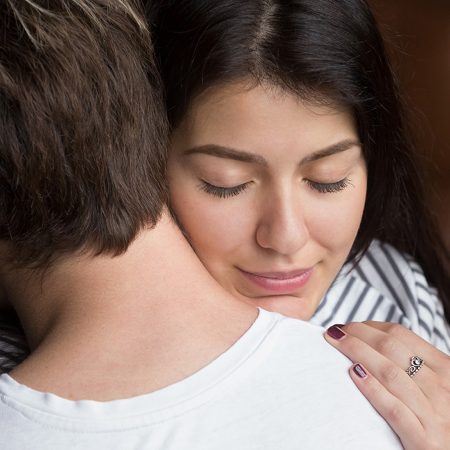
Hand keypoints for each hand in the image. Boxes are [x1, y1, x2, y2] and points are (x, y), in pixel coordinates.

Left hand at [324, 321, 449, 449]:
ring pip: (389, 373)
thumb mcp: (436, 384)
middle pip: (390, 348)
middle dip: (358, 335)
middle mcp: (441, 387)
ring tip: (336, 343)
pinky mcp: (424, 440)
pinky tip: (353, 374)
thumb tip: (375, 340)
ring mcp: (434, 414)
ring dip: (357, 352)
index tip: (350, 326)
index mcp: (444, 368)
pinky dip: (372, 389)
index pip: (401, 335)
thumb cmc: (441, 417)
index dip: (370, 326)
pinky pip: (393, 409)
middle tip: (335, 332)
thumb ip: (414, 364)